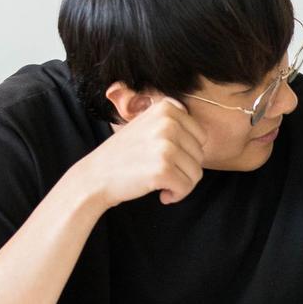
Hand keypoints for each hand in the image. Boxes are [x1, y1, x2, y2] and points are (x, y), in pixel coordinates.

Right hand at [71, 97, 207, 207]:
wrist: (95, 176)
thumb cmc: (125, 154)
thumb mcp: (147, 124)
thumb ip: (173, 122)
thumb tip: (207, 133)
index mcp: (166, 108)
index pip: (201, 136)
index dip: (187, 153)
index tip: (168, 159)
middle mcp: (168, 123)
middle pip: (200, 155)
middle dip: (184, 170)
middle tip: (163, 173)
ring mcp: (166, 145)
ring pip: (196, 172)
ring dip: (181, 184)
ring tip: (161, 183)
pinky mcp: (163, 169)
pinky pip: (186, 187)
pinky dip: (176, 195)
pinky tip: (162, 194)